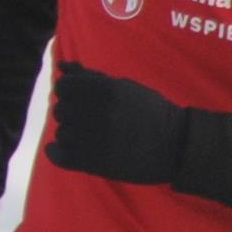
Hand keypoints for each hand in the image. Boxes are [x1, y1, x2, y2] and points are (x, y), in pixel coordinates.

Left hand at [44, 64, 183, 186]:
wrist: (176, 146)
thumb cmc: (150, 111)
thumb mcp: (124, 87)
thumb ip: (90, 76)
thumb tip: (61, 68)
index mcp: (105, 90)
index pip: (63, 87)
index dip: (69, 92)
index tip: (80, 99)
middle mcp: (97, 112)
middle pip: (60, 110)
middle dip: (71, 113)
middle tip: (89, 120)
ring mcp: (94, 139)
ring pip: (61, 133)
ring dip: (71, 134)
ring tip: (90, 136)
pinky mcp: (94, 163)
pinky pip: (58, 156)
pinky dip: (55, 153)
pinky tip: (63, 150)